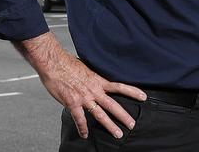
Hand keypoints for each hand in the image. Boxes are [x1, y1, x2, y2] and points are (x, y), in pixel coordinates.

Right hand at [15, 33, 146, 139]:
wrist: (55, 63)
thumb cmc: (69, 64)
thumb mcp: (87, 69)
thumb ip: (94, 78)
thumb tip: (98, 81)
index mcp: (99, 81)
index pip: (120, 86)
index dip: (132, 92)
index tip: (143, 97)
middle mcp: (94, 90)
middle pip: (113, 105)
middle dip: (124, 115)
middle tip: (132, 124)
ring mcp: (84, 98)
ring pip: (100, 114)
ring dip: (110, 125)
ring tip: (118, 134)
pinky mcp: (72, 103)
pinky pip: (79, 118)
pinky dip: (82, 128)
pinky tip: (85, 134)